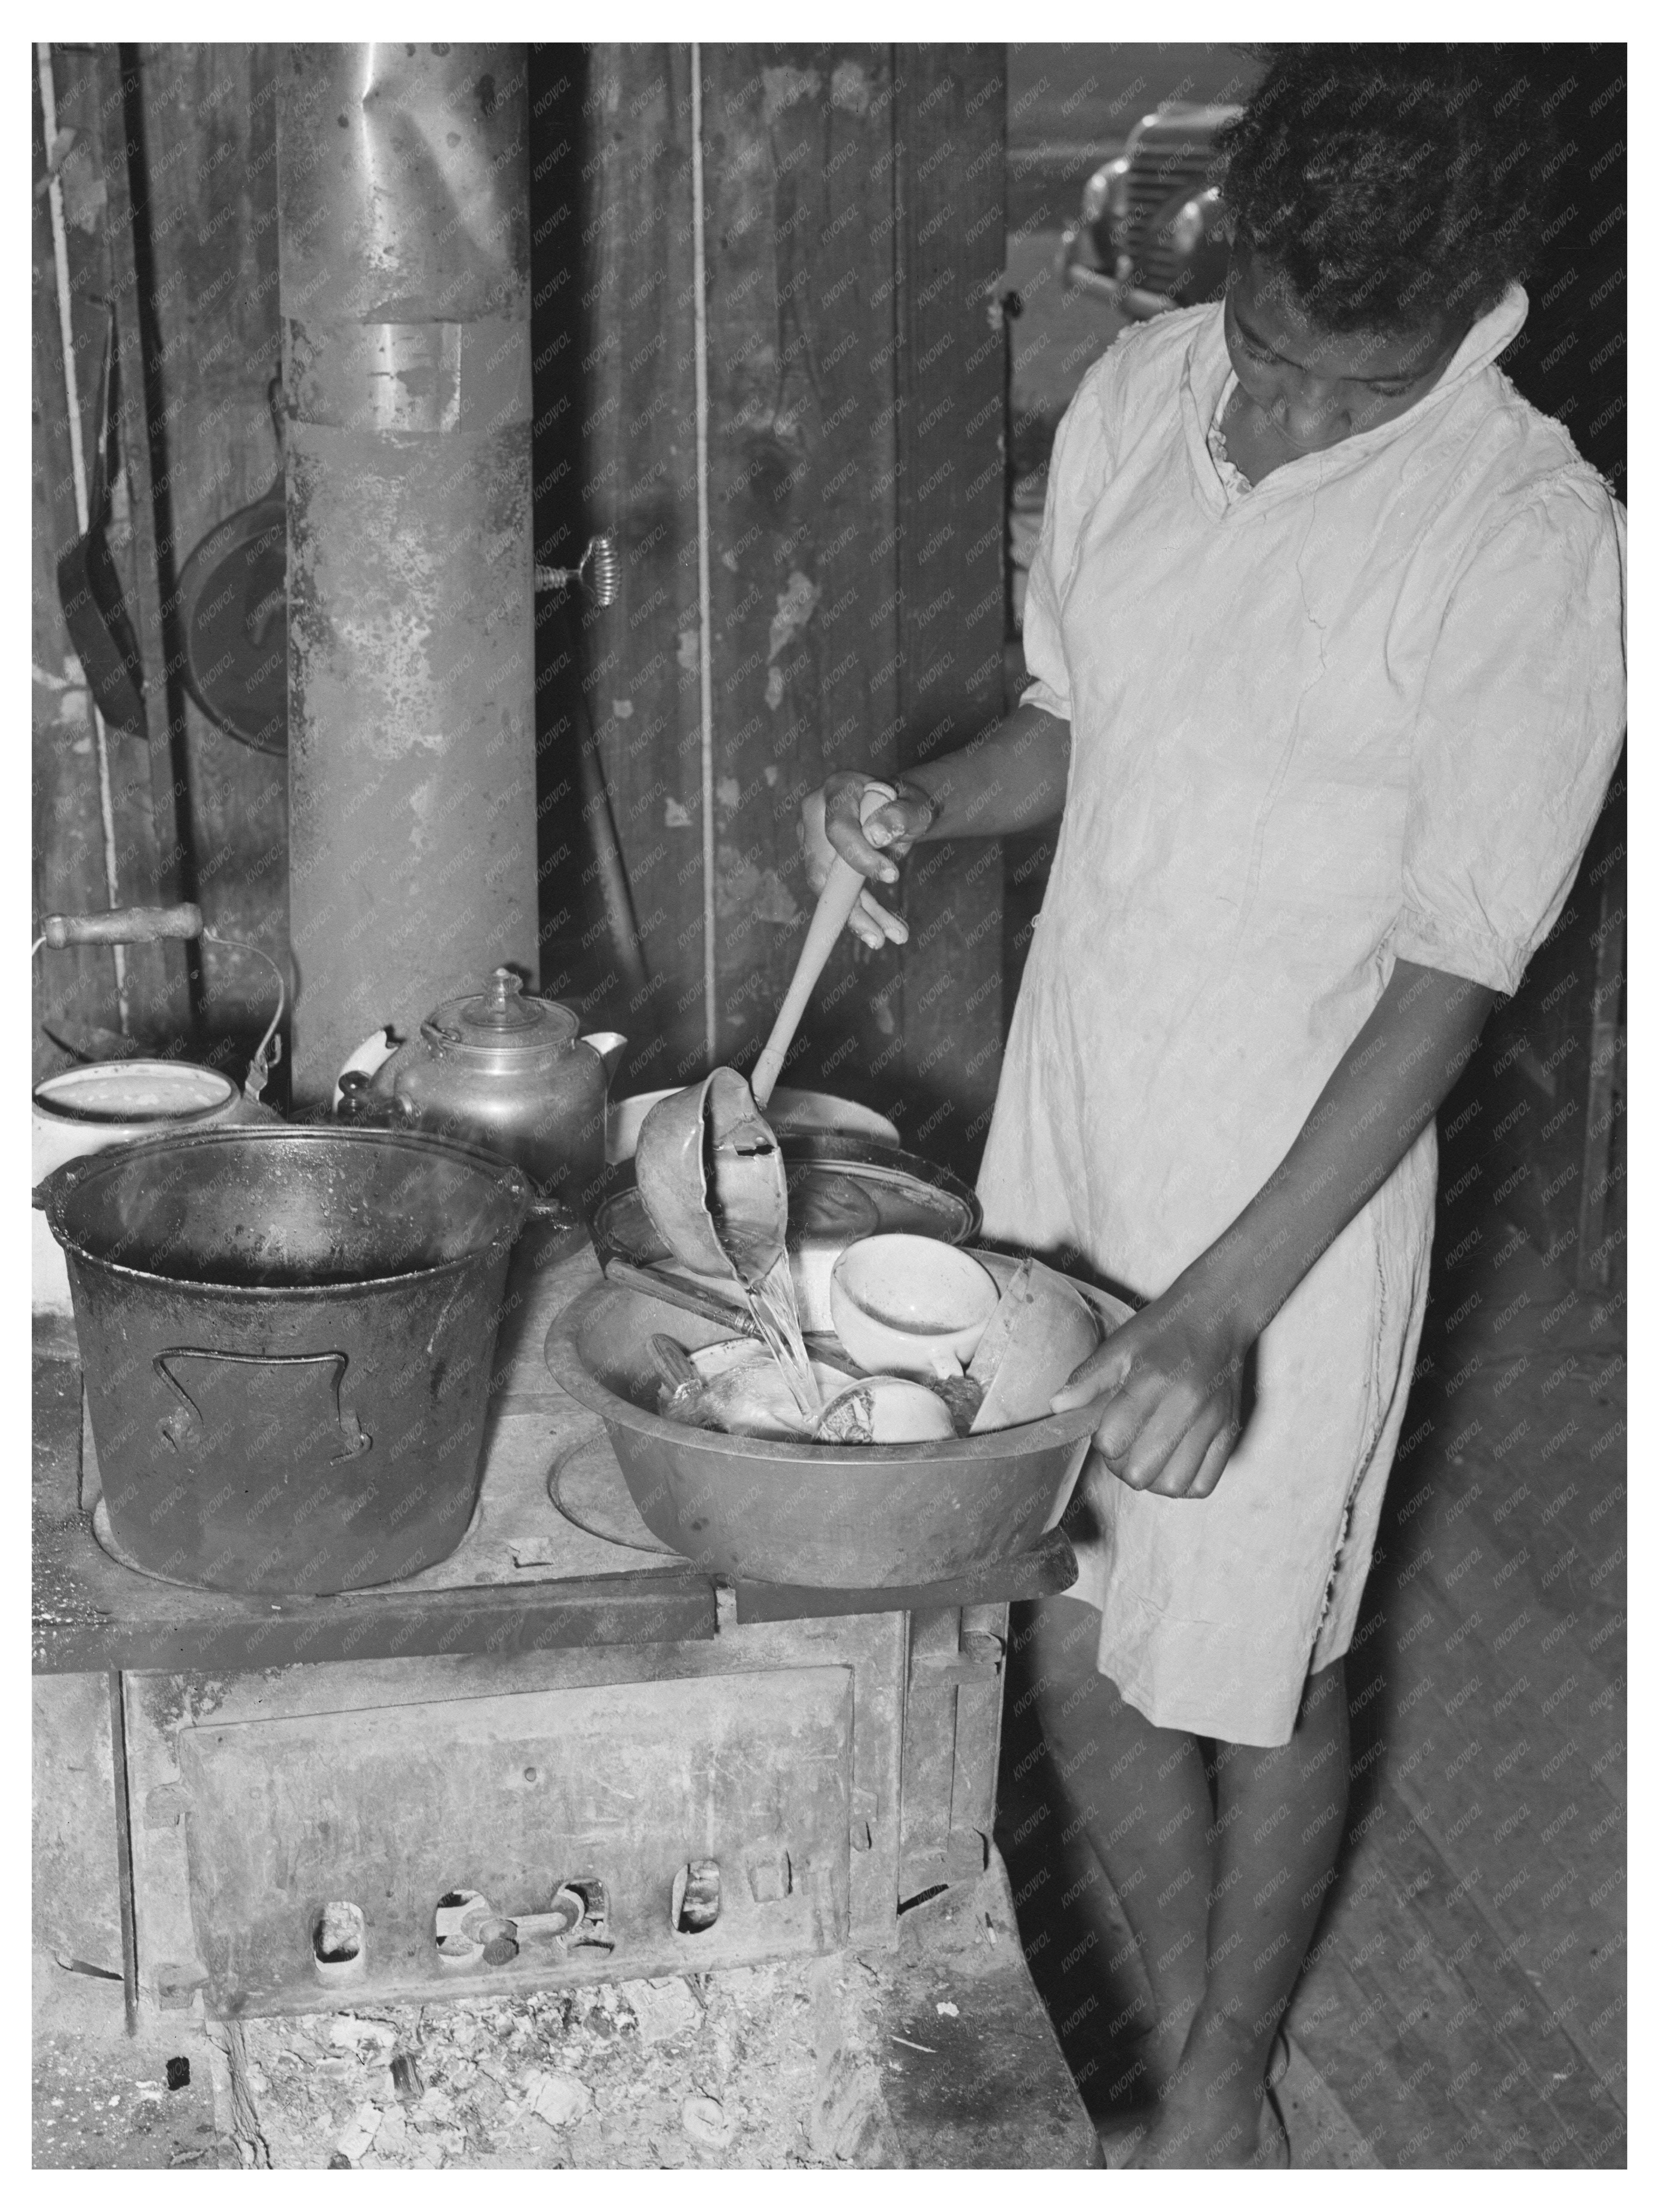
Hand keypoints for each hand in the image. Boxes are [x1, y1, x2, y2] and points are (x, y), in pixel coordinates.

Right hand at [799, 773, 937, 950]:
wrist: (900, 813)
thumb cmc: (907, 806)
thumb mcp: (916, 806)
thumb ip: (902, 814)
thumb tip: (877, 834)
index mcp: (837, 790)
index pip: (839, 829)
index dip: (860, 856)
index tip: (892, 876)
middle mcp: (815, 815)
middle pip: (824, 867)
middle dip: (852, 905)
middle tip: (879, 936)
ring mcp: (813, 841)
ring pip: (828, 889)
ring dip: (857, 918)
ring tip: (883, 939)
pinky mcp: (821, 864)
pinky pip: (837, 895)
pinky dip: (860, 915)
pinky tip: (880, 933)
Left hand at [1050, 1276, 1251, 1498]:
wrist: (1217, 1316)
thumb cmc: (1163, 1330)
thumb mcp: (1120, 1345)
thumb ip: (1087, 1379)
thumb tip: (1057, 1408)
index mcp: (1152, 1381)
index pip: (1112, 1442)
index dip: (1102, 1440)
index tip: (1107, 1425)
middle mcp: (1187, 1405)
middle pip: (1139, 1473)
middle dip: (1122, 1464)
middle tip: (1125, 1443)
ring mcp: (1213, 1422)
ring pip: (1172, 1485)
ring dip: (1152, 1478)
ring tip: (1148, 1453)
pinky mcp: (1231, 1433)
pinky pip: (1202, 1485)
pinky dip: (1183, 1482)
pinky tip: (1173, 1459)